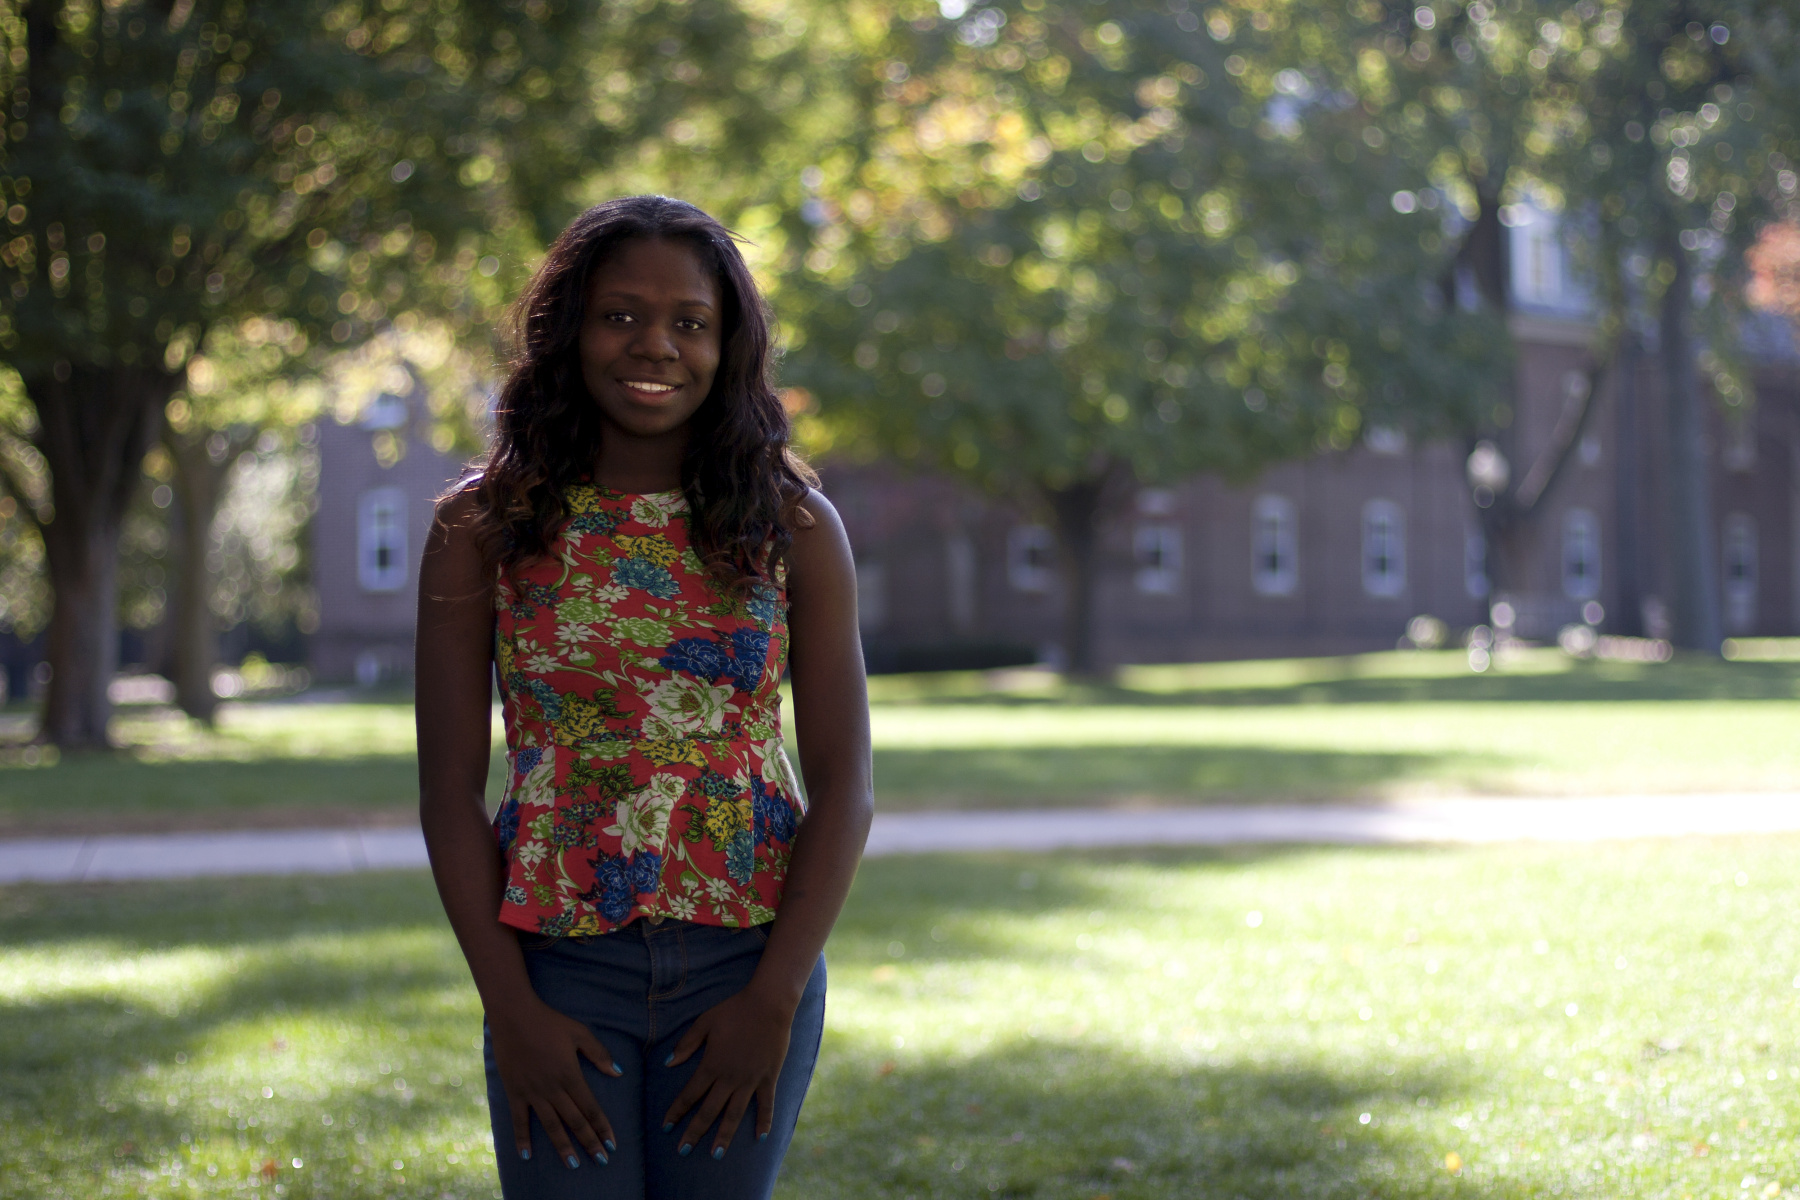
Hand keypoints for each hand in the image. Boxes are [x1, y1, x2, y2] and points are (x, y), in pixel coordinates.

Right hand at [489, 1000, 620, 1168]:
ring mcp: (532, 1092)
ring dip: (562, 1146)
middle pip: (574, 1122)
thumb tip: (618, 1073)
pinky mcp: (514, 1092)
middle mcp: (553, 1088)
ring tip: (572, 1164)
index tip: (612, 1144)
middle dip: (589, 1142)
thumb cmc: (550, 1022)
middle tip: (600, 1161)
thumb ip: (599, 1054)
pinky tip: (526, 1156)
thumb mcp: (580, 1033)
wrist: (515, 1015)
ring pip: (551, 1126)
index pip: (591, 1108)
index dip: (602, 1127)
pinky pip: (519, 1120)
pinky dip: (522, 1138)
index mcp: (571, 1075)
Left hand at [661, 986, 795, 1158]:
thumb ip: (687, 1044)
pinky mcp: (769, 1078)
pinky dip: (764, 1122)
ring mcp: (751, 1080)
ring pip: (734, 1114)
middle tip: (683, 1151)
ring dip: (724, 1136)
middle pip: (709, 1111)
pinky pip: (766, 1104)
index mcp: (711, 1065)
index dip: (676, 1112)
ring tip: (716, 1155)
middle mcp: (729, 1078)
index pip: (689, 1095)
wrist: (769, 1004)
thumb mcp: (705, 1022)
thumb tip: (668, 1063)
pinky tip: (761, 1138)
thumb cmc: (734, 1010)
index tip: (666, 1127)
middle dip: (694, 1132)